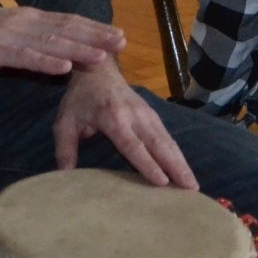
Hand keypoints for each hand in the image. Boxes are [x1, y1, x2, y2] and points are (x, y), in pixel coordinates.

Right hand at [0, 0, 126, 74]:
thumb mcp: (5, 34)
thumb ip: (29, 41)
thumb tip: (54, 53)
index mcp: (28, 17)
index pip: (68, 21)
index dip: (95, 28)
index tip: (119, 34)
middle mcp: (24, 21)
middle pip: (67, 28)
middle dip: (97, 36)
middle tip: (123, 43)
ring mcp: (10, 34)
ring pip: (52, 42)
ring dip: (79, 49)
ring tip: (103, 56)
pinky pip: (26, 57)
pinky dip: (47, 62)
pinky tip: (64, 68)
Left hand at [54, 56, 197, 188]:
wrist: (98, 69)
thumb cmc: (80, 98)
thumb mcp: (65, 122)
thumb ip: (65, 148)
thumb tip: (64, 177)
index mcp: (113, 118)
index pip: (133, 145)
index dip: (147, 164)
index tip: (162, 181)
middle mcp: (135, 116)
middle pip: (158, 144)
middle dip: (175, 166)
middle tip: (190, 189)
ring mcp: (147, 114)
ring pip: (167, 141)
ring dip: (181, 162)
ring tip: (193, 184)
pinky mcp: (153, 114)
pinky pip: (167, 136)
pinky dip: (177, 153)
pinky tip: (184, 168)